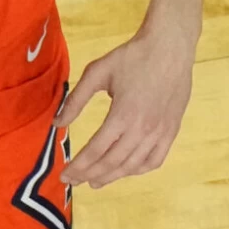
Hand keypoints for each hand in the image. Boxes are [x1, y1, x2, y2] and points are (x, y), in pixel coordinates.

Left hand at [58, 25, 196, 188]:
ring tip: (95, 182)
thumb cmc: (132, 56)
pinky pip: (156, 159)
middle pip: (112, 162)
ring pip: (133, 165)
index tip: (64, 174)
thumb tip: (57, 123)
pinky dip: (139, 169)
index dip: (78, 166)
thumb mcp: (96, 73)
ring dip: (112, 177)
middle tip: (74, 181)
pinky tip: (125, 171)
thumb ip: (74, 100)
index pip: (95, 151)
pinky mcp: (172, 129)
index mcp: (122, 115)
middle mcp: (143, 128)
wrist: (170, 46)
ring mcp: (160, 131)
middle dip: (89, 175)